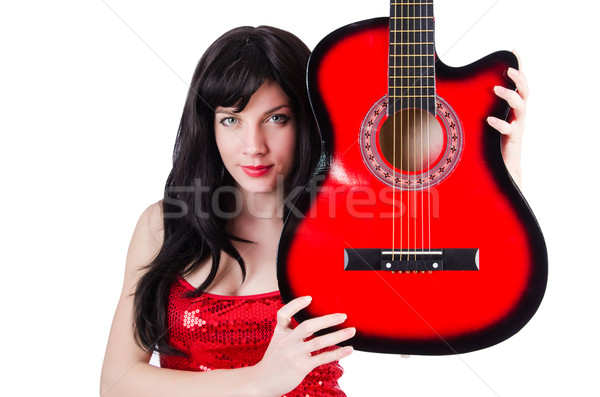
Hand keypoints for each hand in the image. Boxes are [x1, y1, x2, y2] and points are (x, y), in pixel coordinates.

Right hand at [252, 296, 354, 396]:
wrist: (263, 381)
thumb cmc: (275, 359)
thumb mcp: (278, 341)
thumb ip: (291, 332)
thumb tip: (314, 322)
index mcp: (279, 333)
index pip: (283, 314)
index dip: (296, 304)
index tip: (310, 298)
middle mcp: (286, 342)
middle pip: (308, 326)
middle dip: (327, 320)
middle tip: (343, 315)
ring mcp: (294, 355)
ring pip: (319, 342)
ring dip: (338, 335)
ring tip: (351, 331)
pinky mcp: (301, 367)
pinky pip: (323, 358)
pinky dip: (338, 353)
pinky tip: (348, 349)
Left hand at [487, 51, 528, 187]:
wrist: (501, 169)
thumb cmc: (490, 142)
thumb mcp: (483, 120)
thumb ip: (476, 106)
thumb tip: (450, 90)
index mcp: (512, 108)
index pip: (519, 83)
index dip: (519, 67)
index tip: (514, 50)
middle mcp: (517, 115)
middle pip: (526, 90)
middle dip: (519, 78)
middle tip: (508, 70)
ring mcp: (516, 126)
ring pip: (521, 107)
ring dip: (510, 96)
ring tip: (497, 89)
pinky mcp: (511, 140)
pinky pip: (509, 129)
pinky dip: (499, 123)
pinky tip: (489, 119)